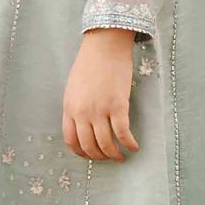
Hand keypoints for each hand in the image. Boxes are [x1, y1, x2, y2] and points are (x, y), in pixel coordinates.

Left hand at [62, 28, 140, 160]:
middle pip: (89, 146)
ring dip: (114, 155)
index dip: (81, 152)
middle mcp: (82, 112)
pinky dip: (129, 143)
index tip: (90, 155)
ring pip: (106, 144)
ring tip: (121, 157)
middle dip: (99, 157)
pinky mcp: (118, 106)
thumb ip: (75, 107)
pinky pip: (123, 133)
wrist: (104, 46)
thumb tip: (82, 125)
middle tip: (108, 158)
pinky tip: (134, 146)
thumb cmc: (89, 63)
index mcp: (69, 108)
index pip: (71, 140)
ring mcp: (100, 110)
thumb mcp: (73, 87)